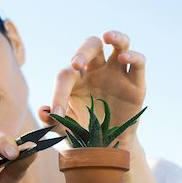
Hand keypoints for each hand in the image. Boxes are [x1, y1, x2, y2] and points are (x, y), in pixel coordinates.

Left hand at [39, 30, 145, 148]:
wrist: (107, 146)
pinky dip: (134, 56)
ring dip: (115, 37)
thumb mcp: (65, 129)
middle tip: (77, 64)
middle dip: (83, 51)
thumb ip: (53, 121)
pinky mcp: (135, 83)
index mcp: (75, 78)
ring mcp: (117, 74)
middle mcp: (96, 70)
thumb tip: (43, 111)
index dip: (58, 93)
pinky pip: (138, 63)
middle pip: (91, 45)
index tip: (57, 114)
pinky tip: (124, 58)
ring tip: (107, 36)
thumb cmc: (82, 132)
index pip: (65, 75)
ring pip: (119, 44)